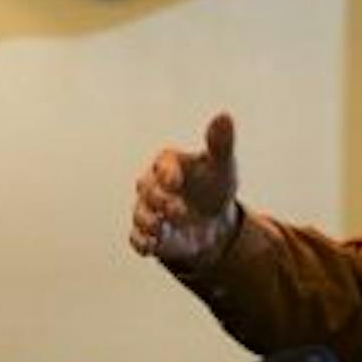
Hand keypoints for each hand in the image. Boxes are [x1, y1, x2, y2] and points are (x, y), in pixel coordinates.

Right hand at [128, 112, 240, 270]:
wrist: (214, 222)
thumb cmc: (215, 185)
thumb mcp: (222, 165)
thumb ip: (220, 143)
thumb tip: (224, 116)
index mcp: (169, 163)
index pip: (163, 164)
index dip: (167, 173)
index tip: (175, 183)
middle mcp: (153, 185)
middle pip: (147, 189)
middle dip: (159, 200)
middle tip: (179, 211)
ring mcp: (148, 210)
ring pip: (139, 214)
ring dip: (148, 223)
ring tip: (161, 229)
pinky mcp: (148, 234)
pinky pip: (137, 238)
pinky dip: (142, 243)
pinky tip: (150, 246)